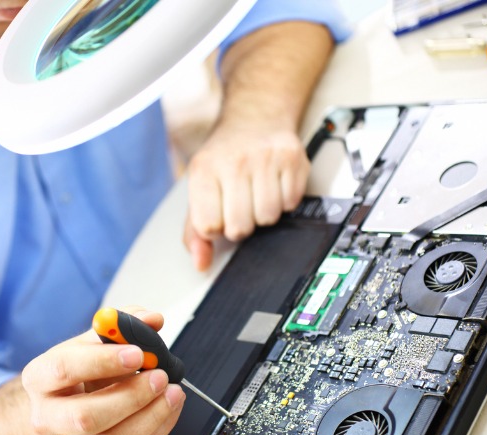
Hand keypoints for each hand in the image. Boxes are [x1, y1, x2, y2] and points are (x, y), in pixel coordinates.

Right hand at [0, 308, 185, 434]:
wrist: (55, 412)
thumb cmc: (72, 375)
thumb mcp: (86, 344)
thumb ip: (118, 328)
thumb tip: (151, 319)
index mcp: (40, 378)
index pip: (64, 369)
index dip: (102, 361)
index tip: (137, 352)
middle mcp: (47, 417)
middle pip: (86, 417)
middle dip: (130, 397)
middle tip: (159, 377)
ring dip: (149, 417)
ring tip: (172, 393)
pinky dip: (156, 431)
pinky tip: (168, 410)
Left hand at [184, 125, 309, 270]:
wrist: (254, 118)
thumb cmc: (224, 158)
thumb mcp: (200, 188)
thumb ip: (194, 230)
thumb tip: (201, 263)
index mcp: (203, 171)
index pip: (208, 227)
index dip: (216, 228)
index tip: (218, 215)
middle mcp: (233, 162)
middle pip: (240, 228)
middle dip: (241, 224)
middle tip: (240, 204)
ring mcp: (264, 158)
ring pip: (268, 218)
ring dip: (264, 213)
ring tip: (257, 193)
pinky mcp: (291, 158)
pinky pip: (291, 203)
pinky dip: (284, 200)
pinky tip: (274, 183)